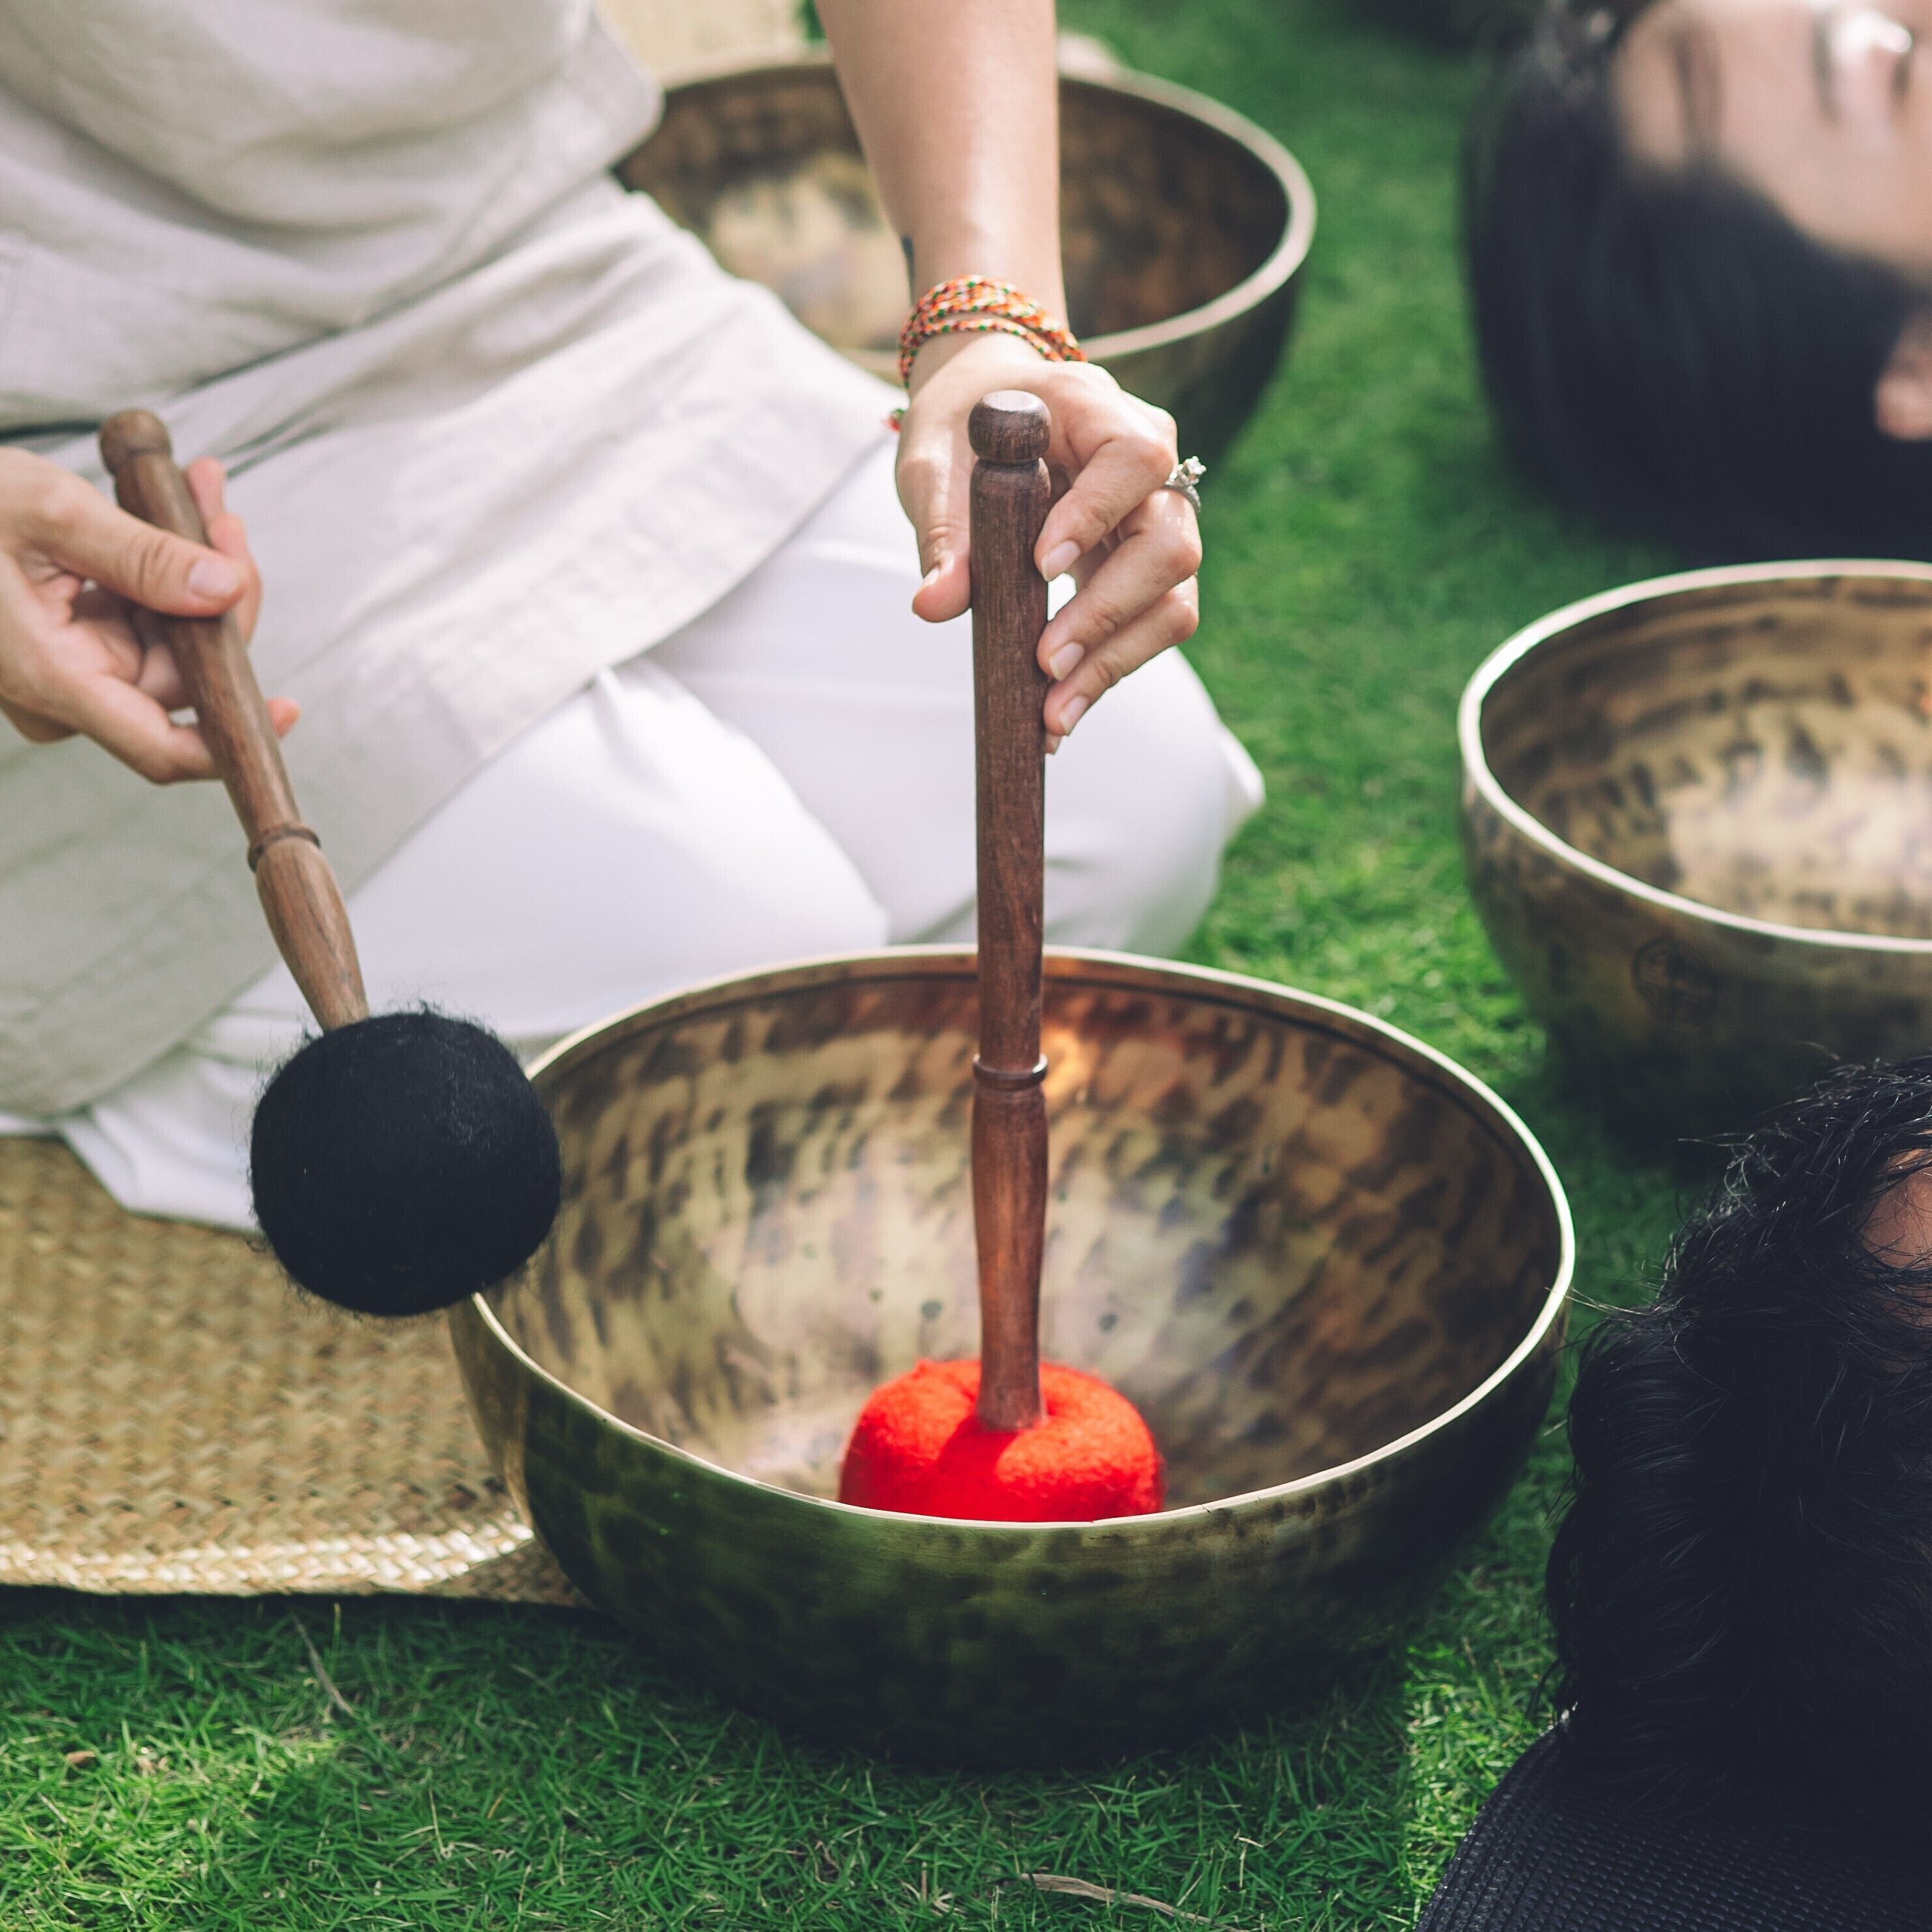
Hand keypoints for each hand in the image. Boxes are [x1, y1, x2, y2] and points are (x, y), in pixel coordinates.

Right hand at [0, 447, 291, 782]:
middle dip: (221, 591)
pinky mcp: (80, 639)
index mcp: (54, 678)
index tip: (292, 708)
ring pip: (176, 636)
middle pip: (187, 673)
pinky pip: (148, 613)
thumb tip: (226, 590)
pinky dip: (169, 562)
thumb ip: (141, 556)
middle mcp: (69, 688)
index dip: (234, 739)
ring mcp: (76, 665)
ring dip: (200, 563)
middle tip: (224, 515)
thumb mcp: (48, 512)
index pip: (164, 748)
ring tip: (204, 488)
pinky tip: (182, 503)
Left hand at [895, 332, 1200, 745]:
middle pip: (1171, 545)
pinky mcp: (1145, 571)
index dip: (1097, 515)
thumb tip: (933, 605)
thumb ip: (942, 528)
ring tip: (1055, 714)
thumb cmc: (964, 427)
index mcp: (1103, 412)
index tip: (1041, 567)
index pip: (1134, 460)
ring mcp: (1156, 522)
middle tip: (1047, 662)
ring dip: (1117, 660)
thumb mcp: (936, 463)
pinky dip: (1108, 672)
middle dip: (1110, 612)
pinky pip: (1150, 627)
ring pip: (1174, 599)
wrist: (985, 418)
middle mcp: (1151, 468)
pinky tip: (1062, 713)